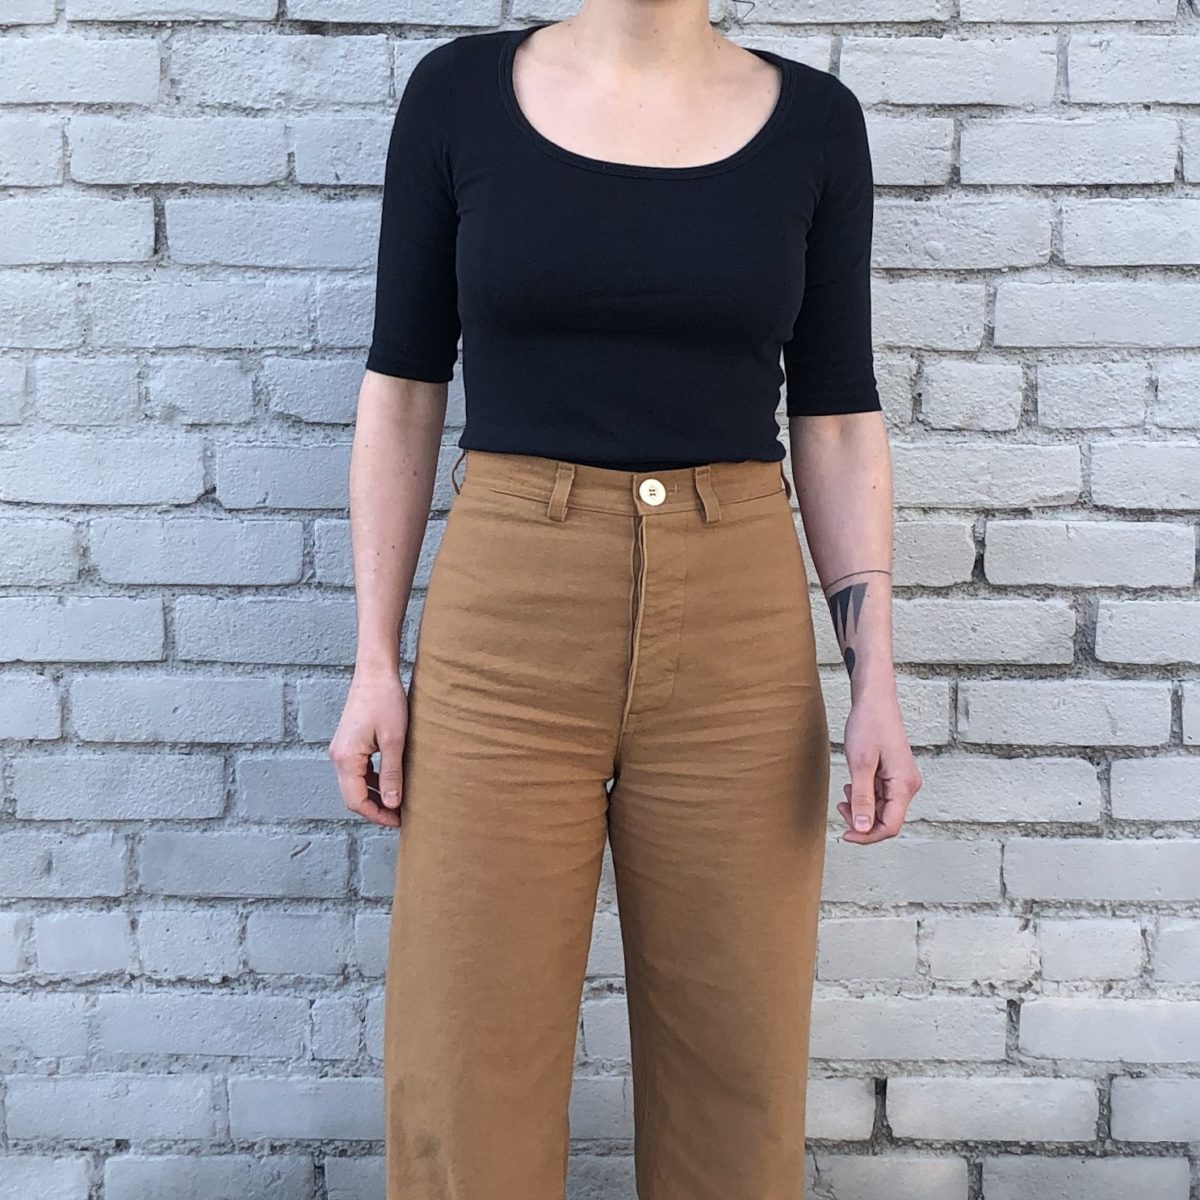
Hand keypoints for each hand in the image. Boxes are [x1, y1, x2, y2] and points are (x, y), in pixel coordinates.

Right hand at [328, 666, 409, 827]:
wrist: (375, 672)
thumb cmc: (386, 701)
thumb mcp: (395, 740)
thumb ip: (392, 774)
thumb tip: (392, 804)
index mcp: (346, 759)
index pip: (356, 801)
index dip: (377, 815)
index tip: (398, 821)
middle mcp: (338, 757)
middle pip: (352, 796)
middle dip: (375, 809)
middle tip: (400, 816)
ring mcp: (341, 750)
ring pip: (354, 785)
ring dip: (374, 797)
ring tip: (398, 803)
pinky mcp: (348, 744)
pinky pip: (357, 772)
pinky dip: (371, 782)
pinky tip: (390, 783)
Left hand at [836, 691, 921, 843]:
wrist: (875, 701)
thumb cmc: (869, 726)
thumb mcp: (861, 764)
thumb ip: (862, 798)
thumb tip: (863, 829)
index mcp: (904, 785)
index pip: (890, 826)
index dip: (867, 836)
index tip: (845, 834)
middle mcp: (908, 786)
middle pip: (887, 820)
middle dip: (862, 821)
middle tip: (840, 808)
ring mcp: (902, 780)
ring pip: (883, 810)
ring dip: (862, 809)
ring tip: (845, 793)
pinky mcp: (895, 775)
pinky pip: (881, 796)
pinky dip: (865, 797)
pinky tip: (852, 786)